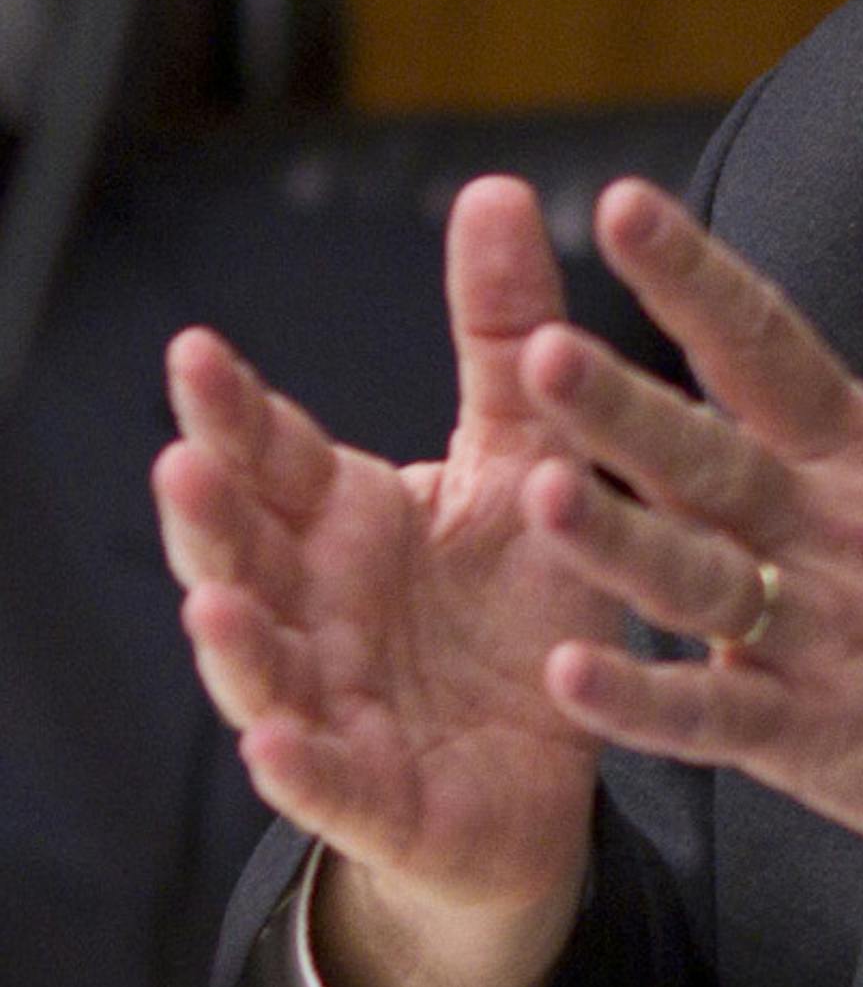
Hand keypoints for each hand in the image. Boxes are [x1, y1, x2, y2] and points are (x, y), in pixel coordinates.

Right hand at [155, 178, 610, 986]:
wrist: (551, 771)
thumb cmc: (517, 605)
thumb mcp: (529, 458)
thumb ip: (504, 337)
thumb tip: (495, 186)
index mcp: (343, 520)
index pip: (272, 456)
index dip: (231, 412)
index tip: (198, 350)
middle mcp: (317, 607)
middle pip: (244, 554)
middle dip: (210, 514)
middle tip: (185, 459)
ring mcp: (335, 705)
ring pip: (264, 668)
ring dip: (233, 638)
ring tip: (211, 600)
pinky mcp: (382, 799)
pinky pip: (333, 785)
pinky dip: (299, 766)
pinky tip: (273, 743)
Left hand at [511, 132, 862, 938]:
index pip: (767, 338)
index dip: (692, 273)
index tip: (624, 210)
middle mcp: (829, 532)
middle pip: (710, 457)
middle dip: (622, 406)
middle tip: (541, 352)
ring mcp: (816, 638)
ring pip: (696, 582)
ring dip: (616, 542)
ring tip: (537, 497)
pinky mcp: (810, 735)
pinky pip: (711, 720)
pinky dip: (643, 703)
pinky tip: (573, 673)